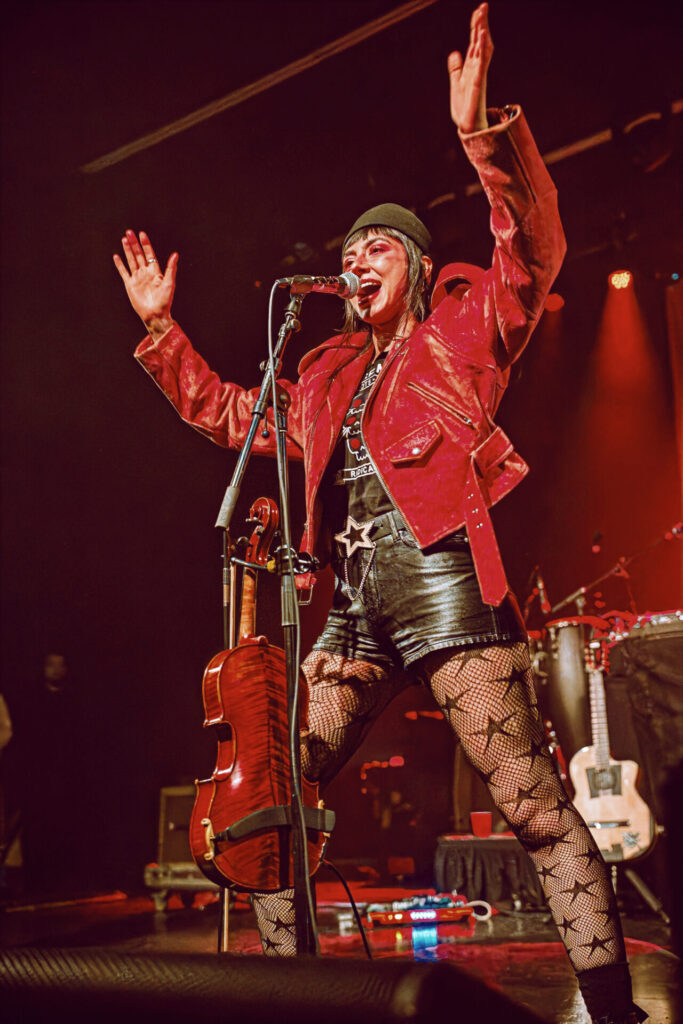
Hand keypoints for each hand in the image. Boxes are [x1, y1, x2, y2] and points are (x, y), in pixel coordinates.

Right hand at [113, 229, 177, 335]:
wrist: (155, 314)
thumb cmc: (164, 301)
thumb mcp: (169, 283)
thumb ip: (170, 268)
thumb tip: (175, 254)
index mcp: (155, 271)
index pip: (149, 254)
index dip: (146, 244)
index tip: (142, 234)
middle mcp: (145, 273)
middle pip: (139, 255)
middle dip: (134, 244)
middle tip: (129, 232)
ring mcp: (137, 278)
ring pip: (131, 260)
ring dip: (127, 250)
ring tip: (124, 239)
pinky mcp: (130, 285)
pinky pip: (124, 272)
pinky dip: (120, 264)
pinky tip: (116, 256)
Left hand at [448, 3, 492, 133]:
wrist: (467, 126)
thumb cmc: (464, 109)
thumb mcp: (456, 84)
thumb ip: (455, 69)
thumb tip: (454, 53)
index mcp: (472, 67)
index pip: (475, 42)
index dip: (476, 27)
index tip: (478, 11)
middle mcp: (477, 68)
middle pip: (480, 41)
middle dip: (481, 24)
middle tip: (483, 6)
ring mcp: (479, 74)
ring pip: (483, 48)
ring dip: (483, 32)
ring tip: (482, 15)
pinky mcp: (478, 81)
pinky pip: (482, 61)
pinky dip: (482, 47)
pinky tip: (482, 35)